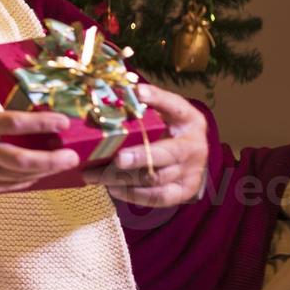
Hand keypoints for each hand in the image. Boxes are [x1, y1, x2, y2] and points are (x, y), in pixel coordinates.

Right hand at [0, 55, 78, 195]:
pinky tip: (37, 175)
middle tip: (73, 154)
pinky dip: (25, 182)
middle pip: (23, 159)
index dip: (42, 123)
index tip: (63, 120)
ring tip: (63, 164)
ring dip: (44, 172)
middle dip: (53, 159)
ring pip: (19, 177)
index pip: (14, 124)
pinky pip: (6, 187)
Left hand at [81, 83, 208, 205]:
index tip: (139, 93)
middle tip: (116, 158)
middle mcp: (194, 146)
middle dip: (139, 156)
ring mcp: (191, 172)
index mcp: (189, 120)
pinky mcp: (184, 191)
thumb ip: (145, 103)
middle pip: (166, 154)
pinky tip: (112, 188)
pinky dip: (133, 194)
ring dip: (122, 178)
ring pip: (154, 178)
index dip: (157, 99)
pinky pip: (158, 197)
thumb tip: (115, 93)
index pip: (175, 107)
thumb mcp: (164, 111)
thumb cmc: (170, 128)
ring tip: (94, 176)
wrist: (192, 154)